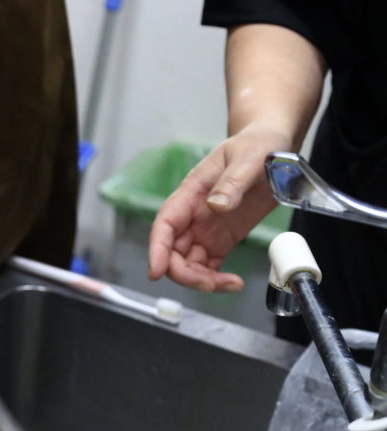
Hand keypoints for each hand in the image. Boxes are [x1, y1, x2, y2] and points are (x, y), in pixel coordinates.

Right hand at [148, 124, 290, 291]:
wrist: (273, 150)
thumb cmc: (256, 145)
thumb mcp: (249, 157)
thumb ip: (233, 181)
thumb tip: (217, 205)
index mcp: (191, 194)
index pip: (164, 225)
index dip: (156, 249)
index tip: (156, 271)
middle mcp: (192, 216)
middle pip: (172, 253)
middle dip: (185, 274)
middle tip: (213, 284)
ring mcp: (205, 230)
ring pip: (189, 265)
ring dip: (202, 281)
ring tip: (232, 284)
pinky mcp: (221, 241)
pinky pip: (209, 267)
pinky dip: (216, 280)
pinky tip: (233, 282)